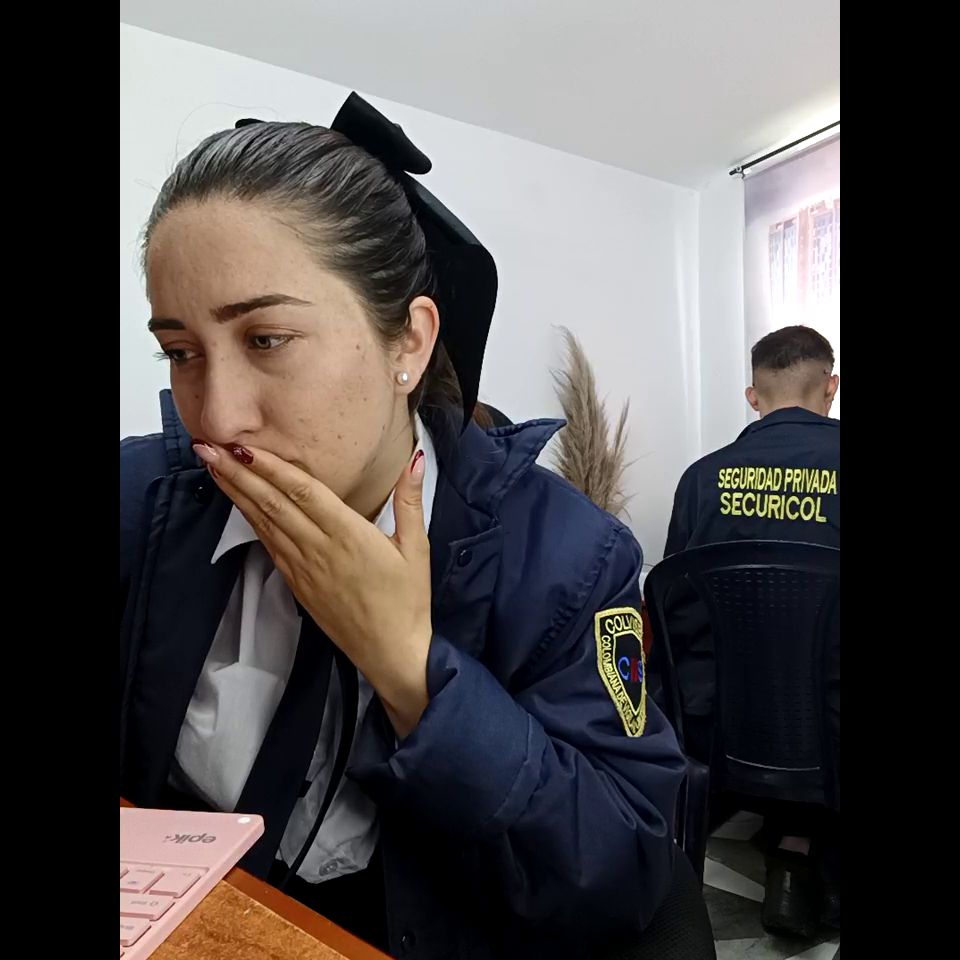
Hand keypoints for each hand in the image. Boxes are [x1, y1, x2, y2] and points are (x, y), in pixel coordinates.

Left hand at [193, 441, 432, 737]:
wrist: (390, 652)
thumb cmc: (407, 601)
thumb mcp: (416, 547)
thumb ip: (410, 501)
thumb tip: (415, 460)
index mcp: (348, 534)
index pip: (302, 492)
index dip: (271, 468)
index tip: (243, 447)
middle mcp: (319, 548)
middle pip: (272, 503)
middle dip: (238, 473)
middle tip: (208, 447)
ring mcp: (303, 567)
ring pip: (264, 522)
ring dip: (236, 493)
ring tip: (213, 467)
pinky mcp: (297, 583)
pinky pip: (269, 545)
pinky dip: (250, 521)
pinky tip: (237, 504)